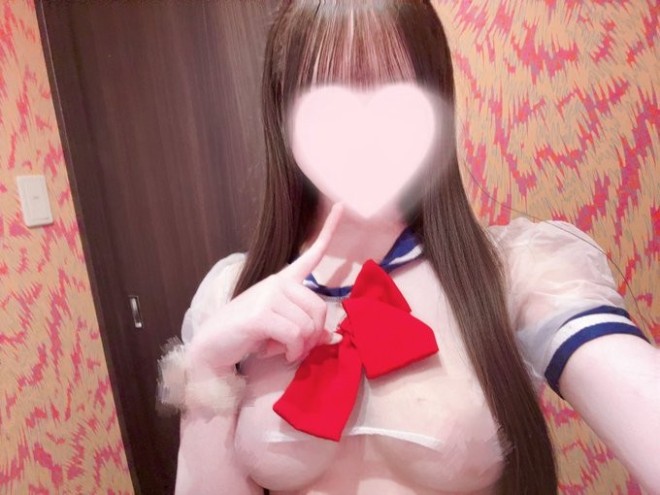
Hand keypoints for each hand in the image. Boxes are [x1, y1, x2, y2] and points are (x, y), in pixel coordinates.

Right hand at [188, 203, 344, 372]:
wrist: (212, 346)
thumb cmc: (248, 335)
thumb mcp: (282, 329)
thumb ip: (307, 329)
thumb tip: (335, 338)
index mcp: (283, 280)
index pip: (310, 254)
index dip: (328, 231)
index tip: (341, 205)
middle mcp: (277, 282)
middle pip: (320, 308)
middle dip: (313, 336)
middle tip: (296, 348)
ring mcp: (268, 295)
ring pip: (308, 326)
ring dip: (299, 347)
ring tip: (279, 348)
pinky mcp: (260, 314)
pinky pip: (295, 335)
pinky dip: (291, 351)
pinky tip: (272, 351)